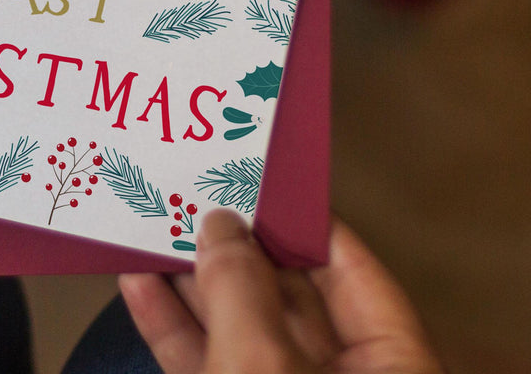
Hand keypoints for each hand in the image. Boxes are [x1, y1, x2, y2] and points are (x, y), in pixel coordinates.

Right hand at [120, 209, 444, 373]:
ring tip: (151, 227)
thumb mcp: (261, 370)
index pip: (352, 273)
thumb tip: (221, 224)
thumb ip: (241, 289)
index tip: (249, 176)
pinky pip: (206, 366)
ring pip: (238, 331)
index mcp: (391, 372)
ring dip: (191, 282)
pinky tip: (139, 288)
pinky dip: (172, 329)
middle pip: (287, 297)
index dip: (301, 220)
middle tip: (189, 192)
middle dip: (233, 245)